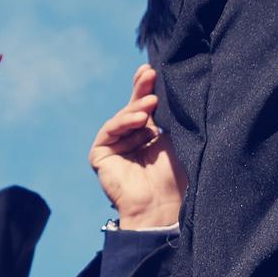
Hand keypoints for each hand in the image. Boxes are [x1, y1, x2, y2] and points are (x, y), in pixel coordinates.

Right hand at [90, 64, 182, 227]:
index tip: (153, 70)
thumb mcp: (175, 138)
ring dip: (136, 107)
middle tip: (149, 73)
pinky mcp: (100, 155)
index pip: (146, 108)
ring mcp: (114, 147)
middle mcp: (130, 140)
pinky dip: (124, 122)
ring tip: (152, 101)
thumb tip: (164, 87)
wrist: (165, 206)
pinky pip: (110, 131)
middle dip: (140, 89)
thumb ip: (168, 115)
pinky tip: (140, 120)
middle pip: (132, 108)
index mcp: (149, 136)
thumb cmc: (177, 176)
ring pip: (122, 117)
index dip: (147, 88)